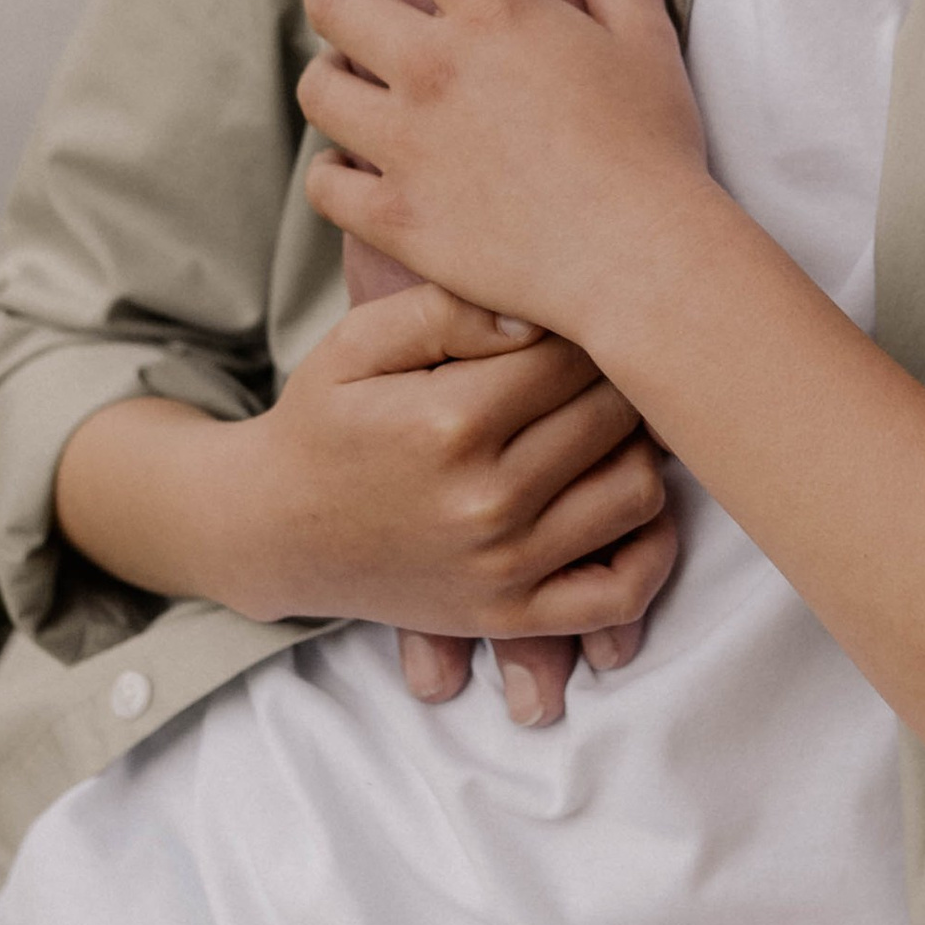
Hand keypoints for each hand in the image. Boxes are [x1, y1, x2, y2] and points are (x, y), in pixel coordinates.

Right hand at [211, 282, 677, 704]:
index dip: (583, 321)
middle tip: (600, 362)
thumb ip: (448, 309)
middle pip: (614, 415)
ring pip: (636, 490)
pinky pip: (622, 593)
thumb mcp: (358, 342)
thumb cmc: (324, 422)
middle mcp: (486, 499)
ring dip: (638, 449)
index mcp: (450, 421)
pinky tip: (631, 506)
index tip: (572, 314)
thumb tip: (537, 314)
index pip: (573, 353)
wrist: (274, 531)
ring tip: (606, 423)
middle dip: (617, 377)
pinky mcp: (512, 615)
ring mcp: (504, 566)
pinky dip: (651, 552)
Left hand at [300, 0, 712, 351]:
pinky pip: (323, 185)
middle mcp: (437, 68)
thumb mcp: (647, 38)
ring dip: (330, 78)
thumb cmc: (656, 146)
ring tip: (351, 85)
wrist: (645, 260)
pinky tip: (355, 170)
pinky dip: (332, 174)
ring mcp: (409, 146)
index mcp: (497, 12)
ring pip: (318, 88)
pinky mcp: (398, 219)